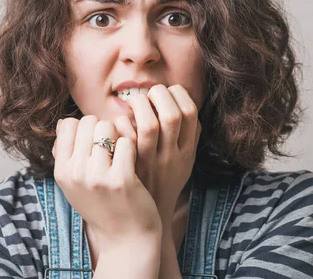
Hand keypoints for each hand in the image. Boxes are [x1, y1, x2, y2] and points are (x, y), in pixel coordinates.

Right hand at [52, 116, 161, 248]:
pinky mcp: (121, 180)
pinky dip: (132, 148)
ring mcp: (97, 177)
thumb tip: (64, 122)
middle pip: (88, 121)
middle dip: (103, 129)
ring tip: (121, 154)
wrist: (126, 240)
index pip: (68, 124)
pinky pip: (126, 142)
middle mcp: (76, 173)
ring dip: (118, 135)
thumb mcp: (74, 184)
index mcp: (62, 172)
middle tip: (111, 148)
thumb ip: (66, 153)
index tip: (95, 143)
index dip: (85, 128)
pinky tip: (133, 162)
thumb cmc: (102, 206)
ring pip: (107, 127)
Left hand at [116, 84, 200, 223]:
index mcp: (187, 152)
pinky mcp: (129, 167)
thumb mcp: (184, 161)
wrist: (143, 220)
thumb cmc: (162, 181)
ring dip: (140, 104)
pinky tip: (121, 122)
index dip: (178, 94)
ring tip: (134, 103)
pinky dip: (122, 122)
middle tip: (150, 93)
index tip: (168, 92)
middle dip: (159, 94)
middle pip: (171, 115)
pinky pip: (125, 137)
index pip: (191, 113)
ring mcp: (150, 163)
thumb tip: (183, 100)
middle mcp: (171, 157)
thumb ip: (188, 134)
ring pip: (149, 123)